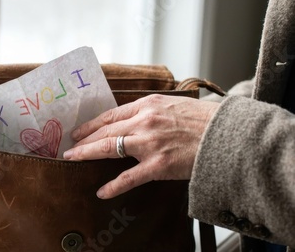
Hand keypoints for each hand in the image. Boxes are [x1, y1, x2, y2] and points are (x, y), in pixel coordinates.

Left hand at [63, 94, 218, 198]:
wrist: (229, 135)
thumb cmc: (204, 120)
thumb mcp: (174, 105)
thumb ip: (152, 111)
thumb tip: (134, 119)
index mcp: (148, 104)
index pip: (111, 114)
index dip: (92, 123)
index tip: (79, 130)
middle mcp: (145, 121)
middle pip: (105, 130)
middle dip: (84, 138)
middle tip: (69, 145)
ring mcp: (150, 143)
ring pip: (110, 148)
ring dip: (88, 154)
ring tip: (73, 159)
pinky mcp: (158, 165)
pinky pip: (129, 177)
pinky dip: (113, 186)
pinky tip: (102, 192)